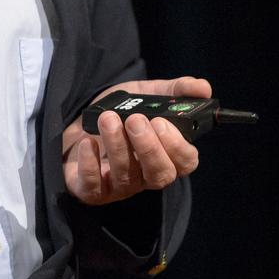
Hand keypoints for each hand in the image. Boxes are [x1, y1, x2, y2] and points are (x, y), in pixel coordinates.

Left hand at [63, 76, 211, 205]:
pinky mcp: (92, 191)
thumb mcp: (144, 94)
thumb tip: (203, 87)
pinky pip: (94, 186)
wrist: (74, 123)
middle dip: (148, 147)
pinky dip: (91, 164)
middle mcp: (146, 175)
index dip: (177, 146)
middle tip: (135, 120)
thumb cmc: (117, 113)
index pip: (185, 162)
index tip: (161, 122)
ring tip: (108, 119)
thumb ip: (174, 90)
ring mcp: (120, 186)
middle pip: (160, 174)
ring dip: (118, 145)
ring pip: (127, 175)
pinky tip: (87, 142)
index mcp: (165, 154)